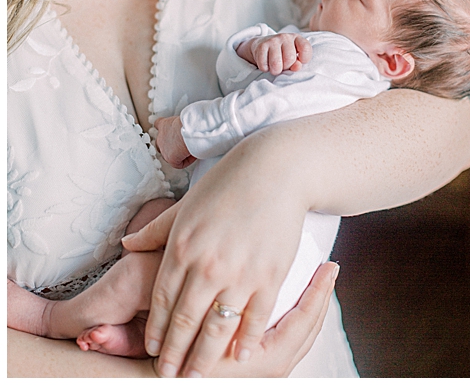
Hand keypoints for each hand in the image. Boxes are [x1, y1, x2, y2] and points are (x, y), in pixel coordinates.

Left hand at [121, 142, 310, 377]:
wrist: (279, 169)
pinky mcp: (270, 275)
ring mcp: (240, 273)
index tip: (153, 351)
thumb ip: (156, 229)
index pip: (161, 302)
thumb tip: (127, 244)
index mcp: (182, 248)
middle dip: (175, 354)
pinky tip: (241, 354)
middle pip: (185, 322)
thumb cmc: (231, 181)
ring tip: (199, 374)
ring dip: (206, 356)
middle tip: (169, 376)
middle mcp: (207, 266)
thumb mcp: (187, 204)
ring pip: (217, 328)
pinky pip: (256, 317)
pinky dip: (247, 339)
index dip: (156, 332)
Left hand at [155, 116, 194, 168]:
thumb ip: (181, 124)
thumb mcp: (183, 119)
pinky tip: (194, 155)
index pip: (158, 125)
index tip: (171, 130)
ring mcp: (163, 149)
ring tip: (190, 150)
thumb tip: (189, 128)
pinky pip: (178, 164)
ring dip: (178, 154)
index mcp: (164, 125)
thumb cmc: (191, 122)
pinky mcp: (170, 159)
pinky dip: (187, 161)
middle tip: (182, 144)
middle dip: (171, 145)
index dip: (164, 129)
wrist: (190, 129)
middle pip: (160, 144)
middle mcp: (160, 137)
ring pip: (168, 155)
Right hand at [238, 33, 312, 74]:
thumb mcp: (293, 57)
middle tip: (283, 65)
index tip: (299, 62)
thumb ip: (298, 63)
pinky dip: (265, 69)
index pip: (305, 48)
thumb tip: (297, 67)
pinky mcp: (261, 46)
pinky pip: (264, 65)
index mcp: (296, 38)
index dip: (304, 59)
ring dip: (275, 70)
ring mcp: (272, 40)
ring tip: (275, 67)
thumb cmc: (282, 54)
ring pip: (276, 64)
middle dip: (286, 67)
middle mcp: (285, 37)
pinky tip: (267, 64)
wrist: (262, 45)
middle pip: (290, 59)